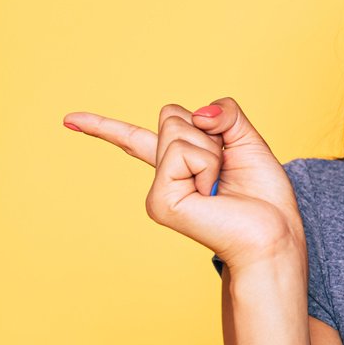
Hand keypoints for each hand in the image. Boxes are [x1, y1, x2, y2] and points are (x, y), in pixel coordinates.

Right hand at [62, 97, 299, 268]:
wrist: (274, 232)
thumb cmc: (262, 194)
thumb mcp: (245, 137)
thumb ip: (222, 112)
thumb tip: (197, 115)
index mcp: (177, 164)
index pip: (134, 140)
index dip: (102, 127)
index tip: (69, 119)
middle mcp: (162, 178)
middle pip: (171, 115)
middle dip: (207, 130)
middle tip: (224, 169)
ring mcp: (158, 191)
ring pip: (177, 131)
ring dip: (211, 151)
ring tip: (219, 185)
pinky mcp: (159, 203)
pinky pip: (182, 153)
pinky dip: (207, 164)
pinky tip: (211, 194)